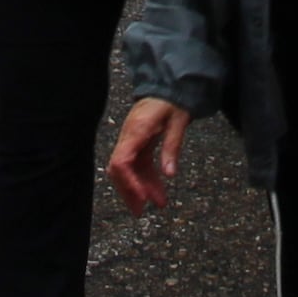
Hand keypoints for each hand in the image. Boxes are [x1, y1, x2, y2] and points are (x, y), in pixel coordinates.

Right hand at [109, 95, 190, 213]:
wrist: (170, 84)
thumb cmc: (174, 100)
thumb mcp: (178, 122)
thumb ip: (172, 147)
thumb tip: (169, 175)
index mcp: (136, 131)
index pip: (122, 162)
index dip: (129, 182)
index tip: (143, 198)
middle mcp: (129, 137)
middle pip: (119, 170)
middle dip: (129, 191)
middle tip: (141, 211)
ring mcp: (132, 139)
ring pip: (128, 170)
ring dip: (139, 188)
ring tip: (157, 204)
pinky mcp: (139, 142)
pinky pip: (139, 164)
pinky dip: (147, 179)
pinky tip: (158, 191)